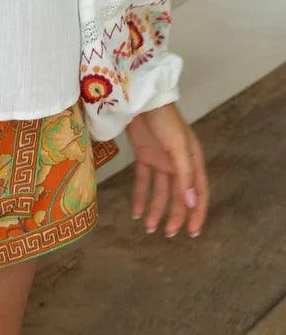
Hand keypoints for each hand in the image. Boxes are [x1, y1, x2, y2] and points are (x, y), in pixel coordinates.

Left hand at [125, 102, 208, 237]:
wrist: (140, 99)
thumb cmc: (165, 120)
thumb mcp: (178, 148)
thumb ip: (184, 176)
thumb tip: (191, 205)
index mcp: (193, 161)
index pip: (198, 193)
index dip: (197, 213)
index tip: (193, 233)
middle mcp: (178, 163)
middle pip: (178, 195)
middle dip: (174, 215)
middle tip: (168, 234)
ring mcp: (160, 160)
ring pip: (160, 191)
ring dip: (155, 209)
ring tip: (148, 227)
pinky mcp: (143, 156)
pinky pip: (142, 181)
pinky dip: (139, 196)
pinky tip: (135, 211)